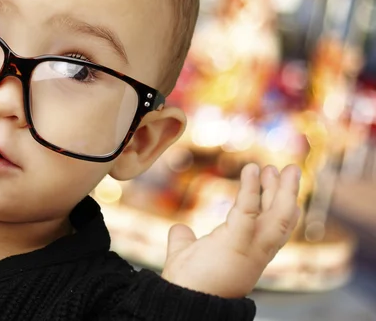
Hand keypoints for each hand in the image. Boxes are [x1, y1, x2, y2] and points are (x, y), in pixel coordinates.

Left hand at [161, 163, 300, 297]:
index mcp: (248, 255)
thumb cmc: (186, 282)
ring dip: (283, 190)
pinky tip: (252, 168)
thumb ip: (185, 239)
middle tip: (289, 169)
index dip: (276, 205)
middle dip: (286, 194)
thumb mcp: (186, 253)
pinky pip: (249, 211)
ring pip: (279, 217)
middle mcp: (256, 254)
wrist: (181, 301)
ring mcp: (251, 250)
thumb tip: (179, 230)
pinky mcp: (237, 243)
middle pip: (282, 221)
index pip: (272, 228)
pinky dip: (251, 189)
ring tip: (283, 167)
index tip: (272, 181)